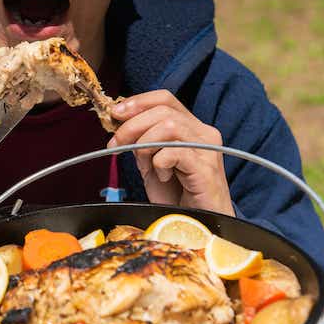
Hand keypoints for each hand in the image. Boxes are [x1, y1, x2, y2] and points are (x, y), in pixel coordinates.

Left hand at [107, 90, 233, 215]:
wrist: (198, 224)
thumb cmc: (177, 195)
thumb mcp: (152, 164)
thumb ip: (141, 143)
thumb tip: (120, 124)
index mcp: (191, 127)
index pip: (165, 99)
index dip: (138, 102)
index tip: (115, 114)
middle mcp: (203, 133)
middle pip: (163, 111)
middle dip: (132, 126)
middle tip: (116, 144)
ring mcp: (207, 149)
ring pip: (169, 127)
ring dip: (146, 145)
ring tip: (145, 166)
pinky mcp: (206, 168)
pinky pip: (174, 152)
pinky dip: (159, 163)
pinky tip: (162, 176)